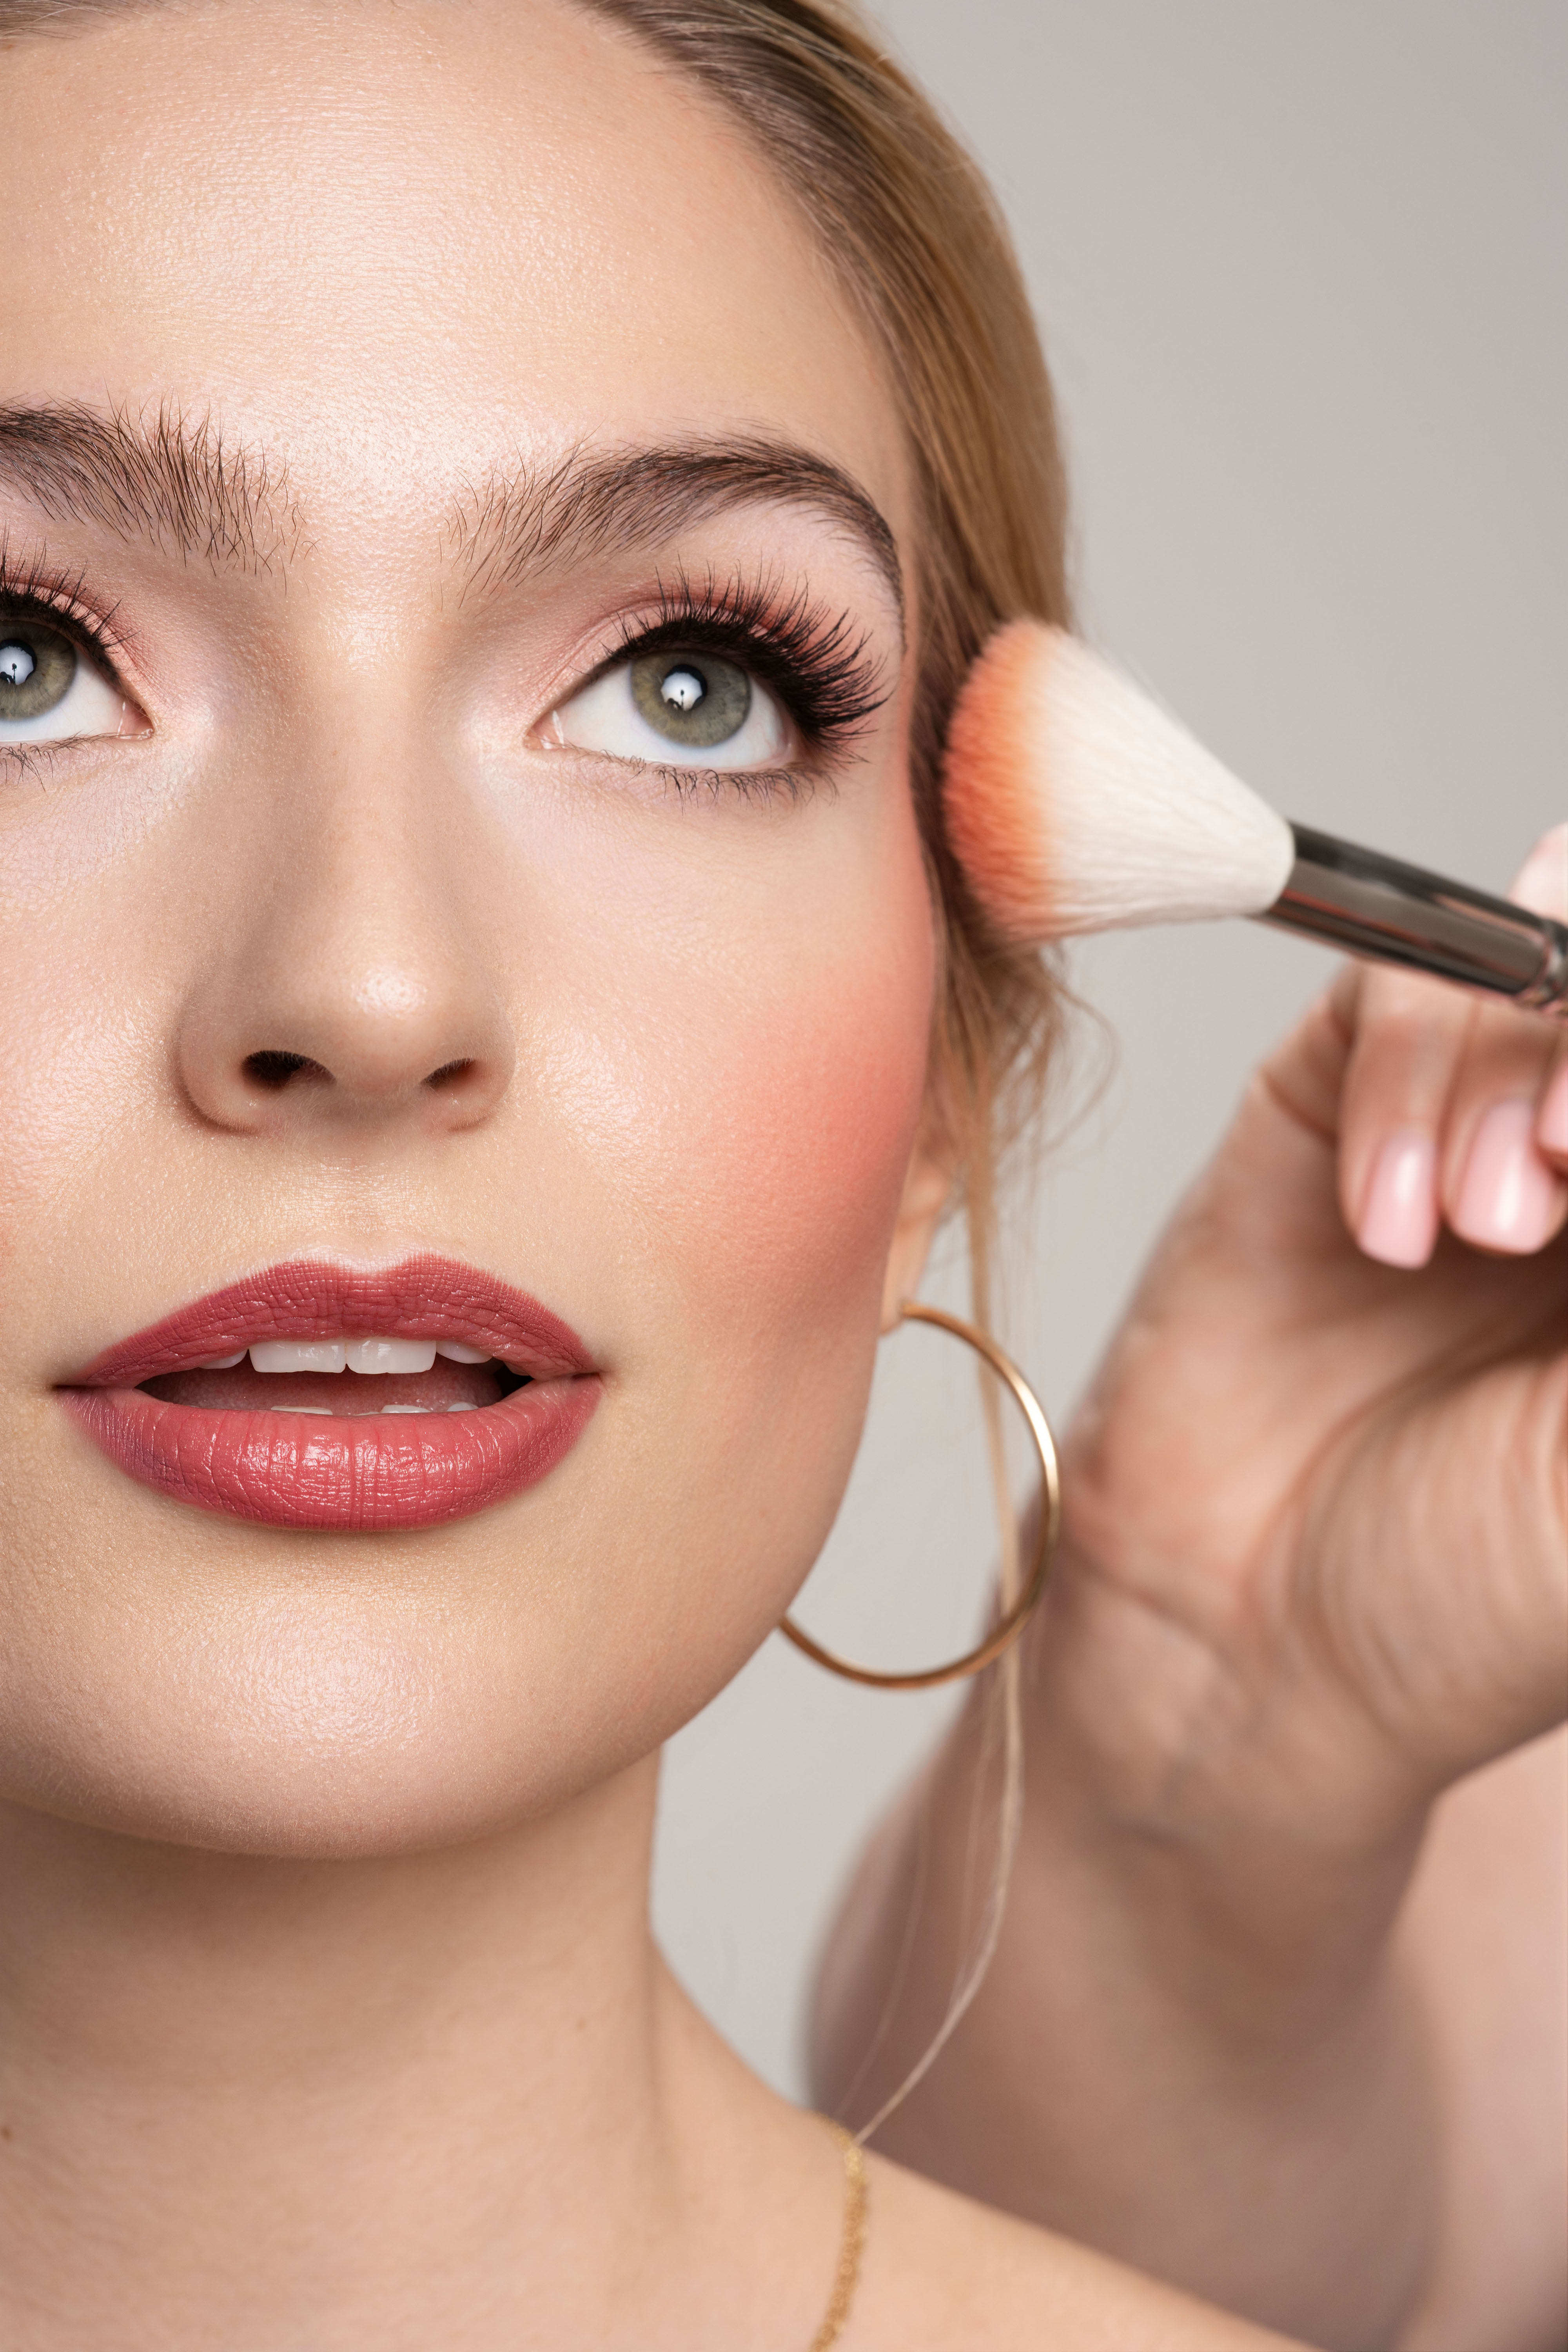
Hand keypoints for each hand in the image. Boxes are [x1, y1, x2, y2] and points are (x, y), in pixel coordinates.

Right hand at [1049, 824, 1566, 1852]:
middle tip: (1562, 1180)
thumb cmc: (1473, 1597)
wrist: (1244, 1646)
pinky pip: (1393, 995)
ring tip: (1475, 1230)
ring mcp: (1477, 1123)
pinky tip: (1386, 1222)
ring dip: (1513, 1075)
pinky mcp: (1337, 1104)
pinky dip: (1401, 1088)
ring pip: (1531, 961)